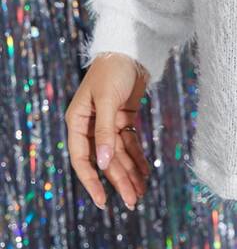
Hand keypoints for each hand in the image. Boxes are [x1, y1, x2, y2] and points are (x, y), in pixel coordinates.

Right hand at [65, 53, 151, 210]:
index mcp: (78, 122)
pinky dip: (137, 158)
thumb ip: (104, 132)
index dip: (92, 181)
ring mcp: (108, 122)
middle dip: (119, 180)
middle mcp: (91, 125)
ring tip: (141, 193)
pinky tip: (145, 173)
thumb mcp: (106, 100)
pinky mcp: (124, 117)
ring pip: (119, 154)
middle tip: (133, 201)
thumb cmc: (112, 70)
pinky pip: (130, 143)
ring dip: (130, 172)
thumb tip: (102, 164)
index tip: (104, 201)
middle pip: (105, 159)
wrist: (130, 47)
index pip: (82, 159)